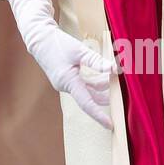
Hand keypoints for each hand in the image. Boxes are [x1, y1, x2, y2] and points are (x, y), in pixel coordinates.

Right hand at [0, 0, 116, 129]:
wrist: (40, 39)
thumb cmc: (58, 43)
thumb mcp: (79, 51)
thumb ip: (97, 61)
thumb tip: (114, 70)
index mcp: (68, 82)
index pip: (87, 103)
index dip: (99, 115)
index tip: (110, 125)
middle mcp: (66, 86)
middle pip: (90, 98)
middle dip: (107, 98)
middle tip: (123, 97)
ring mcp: (66, 84)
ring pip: (88, 91)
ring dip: (103, 88)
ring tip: (118, 82)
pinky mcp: (67, 79)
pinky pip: (84, 86)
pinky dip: (95, 82)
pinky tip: (107, 76)